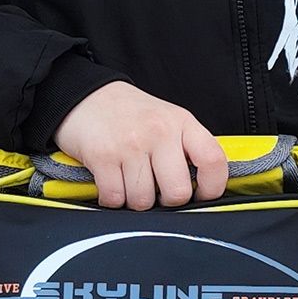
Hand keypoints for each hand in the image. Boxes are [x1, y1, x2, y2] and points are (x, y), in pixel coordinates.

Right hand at [50, 82, 231, 209]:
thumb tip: (200, 189)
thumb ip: (186, 148)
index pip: (213, 161)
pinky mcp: (102, 156)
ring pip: (143, 201)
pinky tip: (111, 182)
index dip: (212, 188)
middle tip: (155, 190)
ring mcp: (130, 144)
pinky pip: (115, 198)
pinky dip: (112, 199)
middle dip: (166, 202)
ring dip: (134, 200)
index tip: (201, 196)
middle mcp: (159, 132)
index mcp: (181, 122)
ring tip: (129, 181)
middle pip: (177, 193)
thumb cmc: (130, 115)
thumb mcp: (167, 119)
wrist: (85, 95)